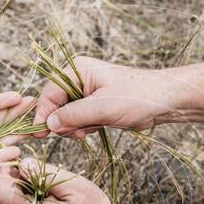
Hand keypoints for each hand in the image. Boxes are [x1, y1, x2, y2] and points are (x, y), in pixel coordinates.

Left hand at [0, 158, 116, 203]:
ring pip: (6, 196)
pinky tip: (42, 189)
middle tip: (36, 166)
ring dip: (20, 182)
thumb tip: (21, 162)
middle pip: (1, 194)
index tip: (15, 155)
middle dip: (13, 175)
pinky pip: (13, 202)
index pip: (2, 194)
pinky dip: (24, 190)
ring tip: (44, 181)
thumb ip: (44, 174)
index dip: (3, 172)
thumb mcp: (72, 186)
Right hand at [32, 57, 175, 138]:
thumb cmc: (137, 97)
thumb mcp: (103, 108)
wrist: (162, 101)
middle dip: (65, 123)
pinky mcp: (93, 105)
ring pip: (66, 116)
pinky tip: (99, 127)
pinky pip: (78, 120)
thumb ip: (74, 115)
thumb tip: (50, 124)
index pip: (49, 93)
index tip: (41, 134)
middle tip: (80, 131)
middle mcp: (78, 79)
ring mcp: (85, 92)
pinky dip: (85, 127)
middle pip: (55, 106)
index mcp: (77, 70)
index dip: (43, 114)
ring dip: (77, 127)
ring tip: (95, 127)